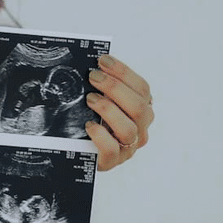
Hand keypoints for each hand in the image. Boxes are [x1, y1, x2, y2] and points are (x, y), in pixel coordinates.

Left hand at [85, 54, 153, 170]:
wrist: (81, 152)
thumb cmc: (94, 122)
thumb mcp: (100, 101)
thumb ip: (102, 86)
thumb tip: (92, 65)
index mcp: (141, 110)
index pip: (142, 88)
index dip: (123, 72)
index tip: (103, 60)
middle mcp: (140, 128)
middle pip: (139, 107)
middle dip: (115, 88)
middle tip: (93, 77)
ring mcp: (128, 147)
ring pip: (128, 128)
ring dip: (109, 109)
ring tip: (90, 99)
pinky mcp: (112, 161)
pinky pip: (112, 150)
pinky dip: (101, 136)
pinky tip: (89, 125)